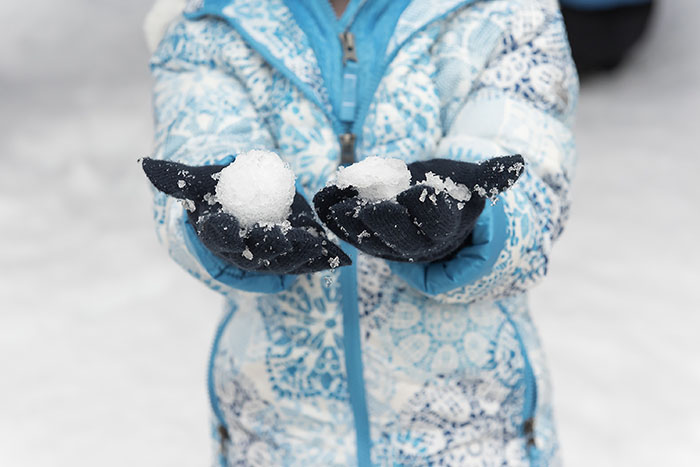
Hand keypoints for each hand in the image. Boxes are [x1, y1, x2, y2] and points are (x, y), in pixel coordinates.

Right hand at [142, 158, 350, 273]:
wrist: (243, 190)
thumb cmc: (215, 185)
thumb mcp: (195, 177)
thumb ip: (173, 176)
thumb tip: (143, 163)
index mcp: (216, 235)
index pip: (217, 236)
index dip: (225, 234)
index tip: (233, 230)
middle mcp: (242, 252)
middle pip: (254, 254)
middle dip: (269, 248)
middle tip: (283, 238)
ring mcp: (269, 255)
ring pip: (284, 261)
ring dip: (300, 256)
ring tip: (314, 246)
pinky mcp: (294, 252)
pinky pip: (308, 259)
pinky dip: (323, 259)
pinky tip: (338, 257)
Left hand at [313, 155, 523, 262]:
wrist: (426, 205)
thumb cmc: (452, 191)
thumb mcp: (471, 181)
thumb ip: (489, 176)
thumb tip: (518, 163)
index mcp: (444, 228)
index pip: (436, 222)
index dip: (427, 208)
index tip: (419, 190)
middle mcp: (415, 243)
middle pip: (399, 236)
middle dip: (382, 222)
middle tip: (367, 206)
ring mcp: (388, 245)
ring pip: (369, 239)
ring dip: (350, 224)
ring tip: (335, 207)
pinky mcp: (365, 239)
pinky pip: (348, 232)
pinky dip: (333, 218)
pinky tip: (322, 199)